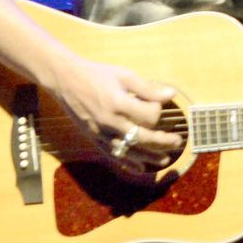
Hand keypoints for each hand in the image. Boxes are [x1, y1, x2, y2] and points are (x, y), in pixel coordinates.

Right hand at [49, 54, 182, 171]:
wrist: (65, 80)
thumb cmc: (97, 75)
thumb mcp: (124, 75)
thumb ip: (148, 88)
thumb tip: (171, 94)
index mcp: (118, 102)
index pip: (149, 116)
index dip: (158, 111)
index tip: (157, 105)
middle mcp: (110, 120)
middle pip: (142, 137)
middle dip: (163, 141)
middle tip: (178, 141)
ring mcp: (100, 131)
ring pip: (128, 150)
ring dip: (149, 157)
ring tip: (165, 159)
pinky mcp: (93, 137)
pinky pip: (112, 154)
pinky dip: (127, 163)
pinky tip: (141, 168)